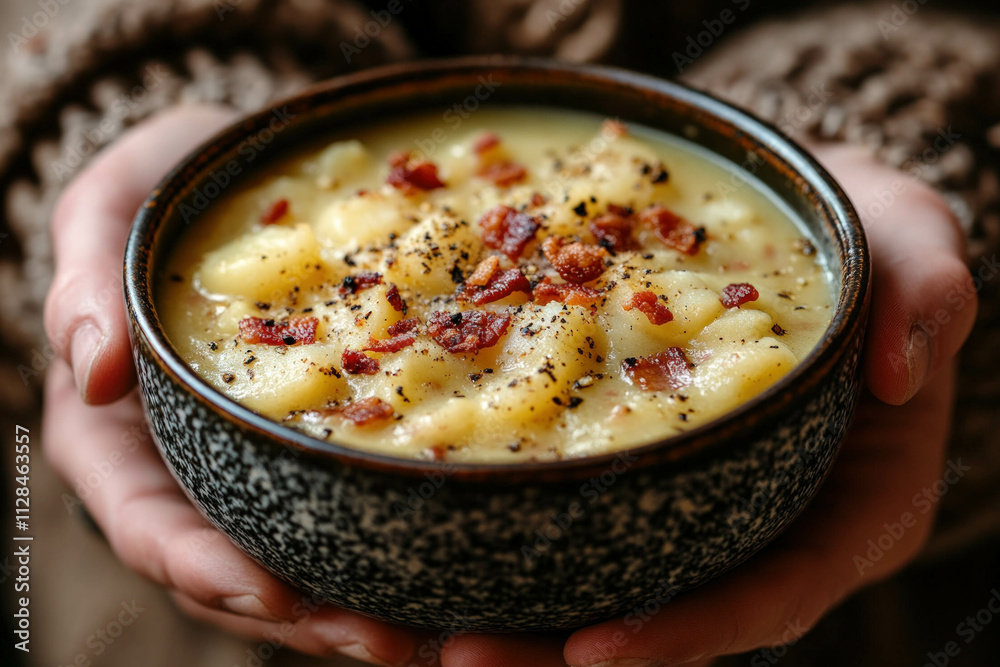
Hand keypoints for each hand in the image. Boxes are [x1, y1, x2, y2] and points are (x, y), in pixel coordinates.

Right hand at [42, 106, 428, 664]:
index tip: (269, 594)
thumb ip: (84, 282)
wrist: (244, 172)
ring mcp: (256, 458)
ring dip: (356, 602)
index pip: (148, 523)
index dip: (200, 569)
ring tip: (431, 628)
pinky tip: (455, 558)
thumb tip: (92, 372)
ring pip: (298, 555)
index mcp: (120, 433)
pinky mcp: (318, 440)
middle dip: (301, 616)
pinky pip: (348, 502)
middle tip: (380, 638)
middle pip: (232, 568)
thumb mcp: (109, 206)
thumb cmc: (166, 186)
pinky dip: (392, 539)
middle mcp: (190, 464)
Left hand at [431, 145, 977, 665]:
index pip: (776, 593)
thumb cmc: (867, 236)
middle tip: (463, 654)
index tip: (591, 652)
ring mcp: (711, 495)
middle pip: (676, 610)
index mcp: (854, 506)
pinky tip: (443, 522)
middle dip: (569, 648)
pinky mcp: (653, 459)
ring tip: (430, 626)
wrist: (793, 219)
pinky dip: (522, 529)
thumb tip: (900, 375)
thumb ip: (929, 297)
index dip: (690, 633)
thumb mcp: (916, 242)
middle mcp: (774, 519)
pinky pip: (588, 511)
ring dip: (527, 611)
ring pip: (619, 576)